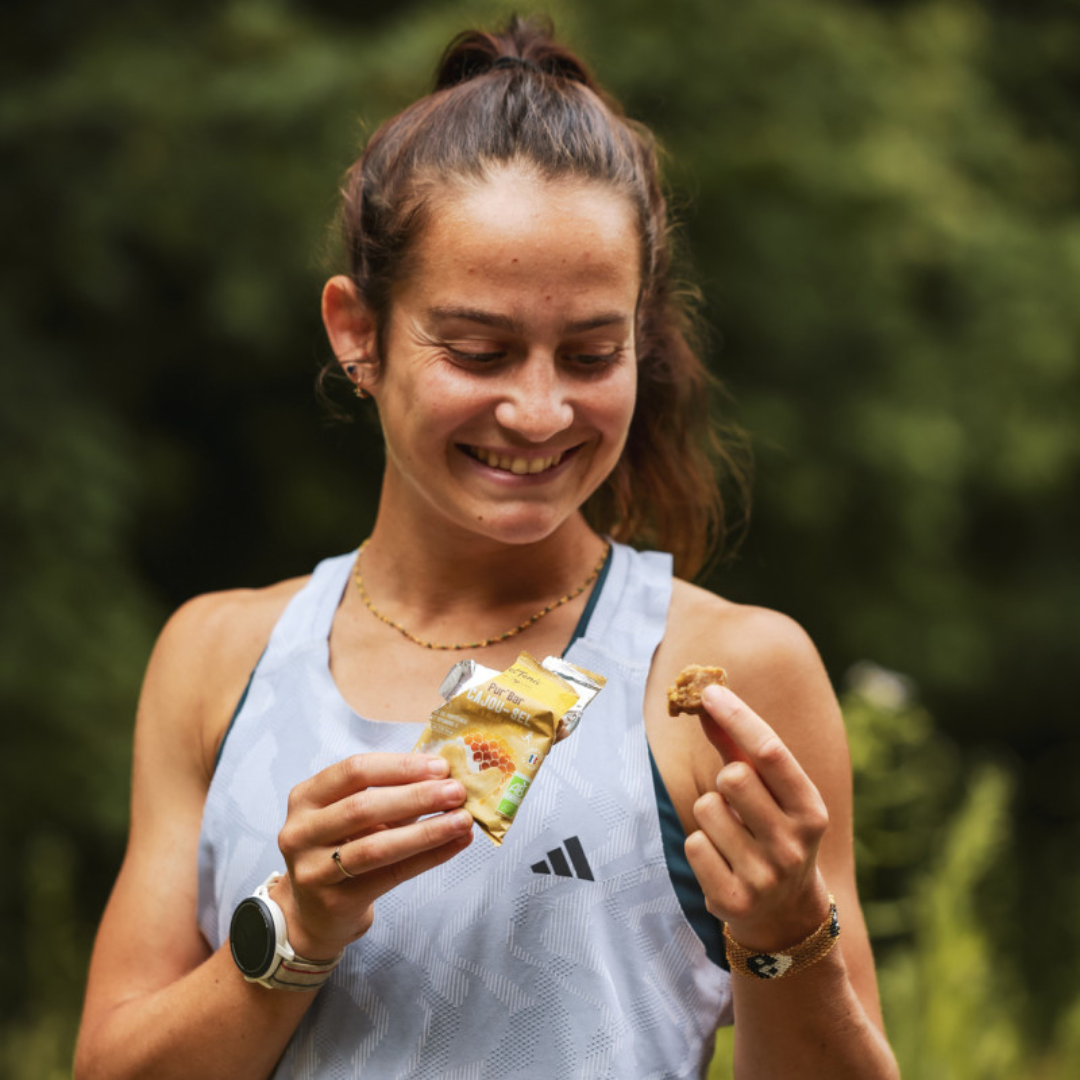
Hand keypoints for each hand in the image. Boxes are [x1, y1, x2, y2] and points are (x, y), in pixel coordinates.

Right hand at [272, 753, 472, 957]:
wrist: (316, 913)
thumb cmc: (343, 849)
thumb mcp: (355, 816)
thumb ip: (391, 793)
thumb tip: (444, 775)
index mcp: (306, 797)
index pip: (354, 771)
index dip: (399, 767)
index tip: (441, 766)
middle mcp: (301, 831)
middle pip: (364, 806)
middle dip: (417, 796)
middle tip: (457, 791)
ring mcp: (312, 869)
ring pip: (377, 846)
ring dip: (427, 830)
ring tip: (462, 820)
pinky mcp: (334, 901)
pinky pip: (390, 875)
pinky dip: (428, 857)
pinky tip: (455, 845)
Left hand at [685, 684, 830, 950]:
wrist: (784, 916)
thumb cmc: (772, 833)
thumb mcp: (772, 794)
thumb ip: (738, 747)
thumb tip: (707, 700)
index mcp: (811, 810)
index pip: (770, 752)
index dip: (738, 716)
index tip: (709, 692)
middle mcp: (793, 844)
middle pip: (732, 777)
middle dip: (725, 782)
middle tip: (737, 804)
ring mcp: (765, 875)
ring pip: (707, 809)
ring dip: (710, 817)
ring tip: (731, 838)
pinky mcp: (733, 900)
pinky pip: (694, 845)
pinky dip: (700, 847)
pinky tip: (721, 862)